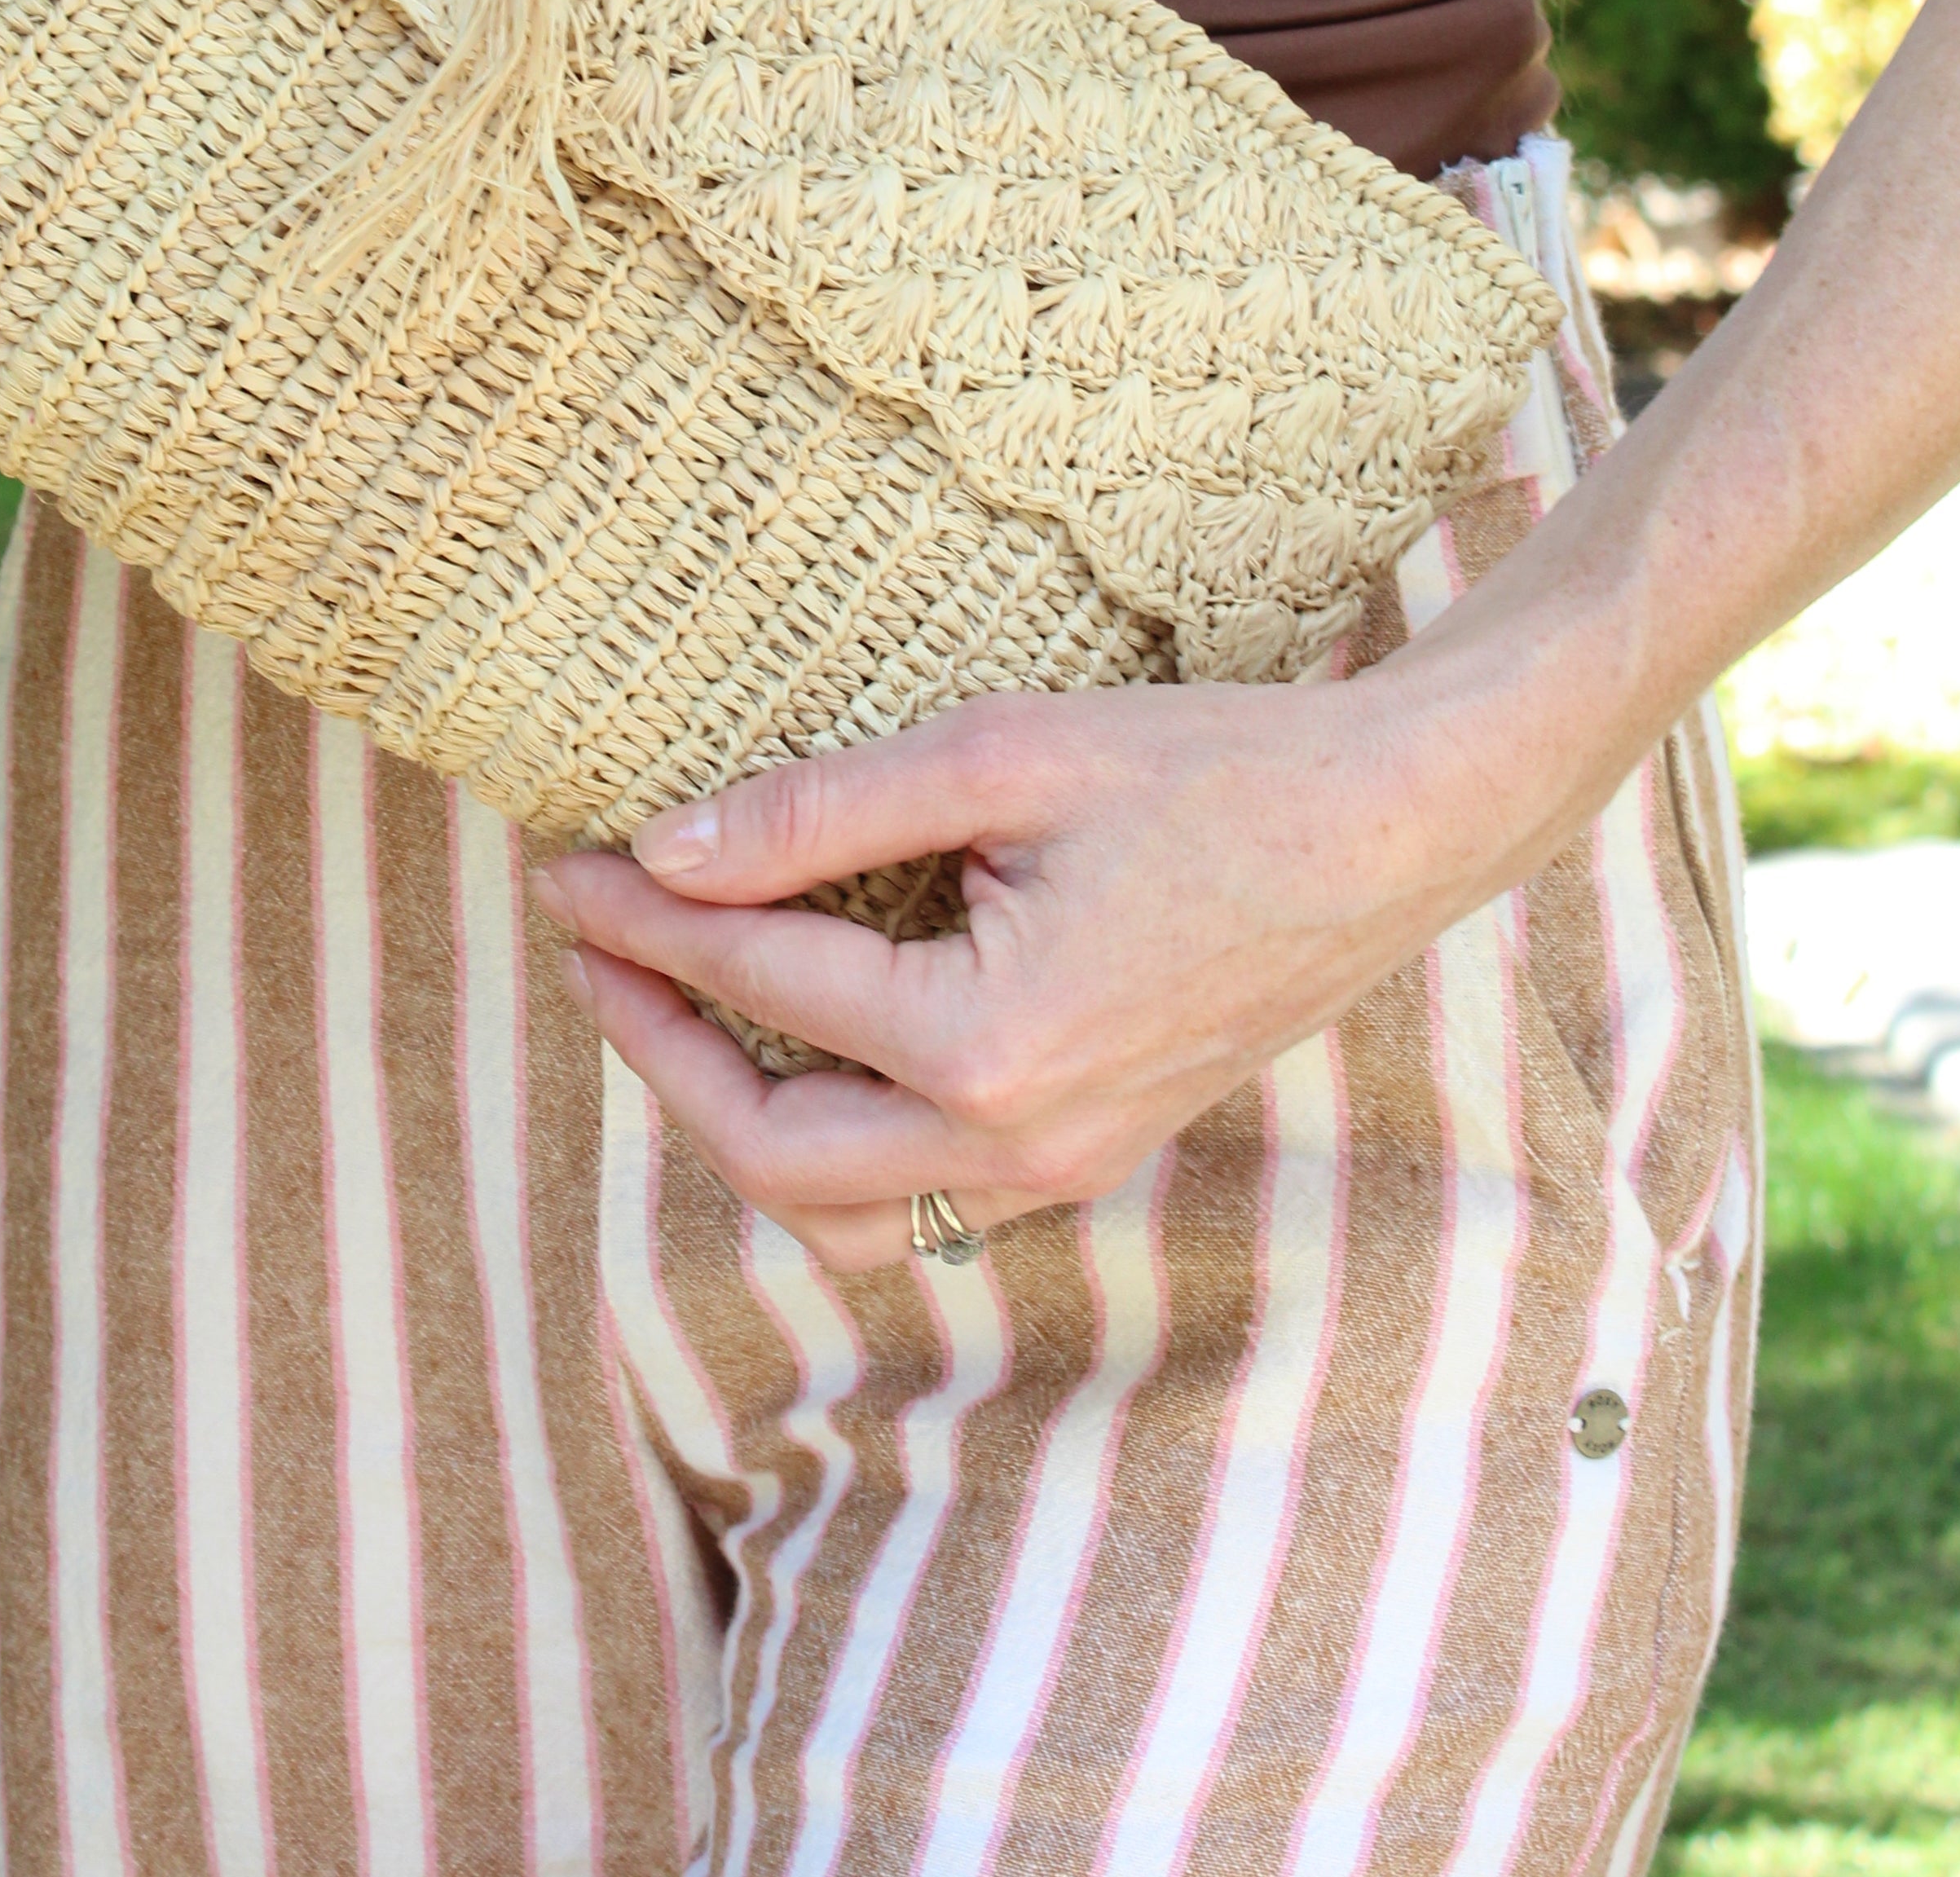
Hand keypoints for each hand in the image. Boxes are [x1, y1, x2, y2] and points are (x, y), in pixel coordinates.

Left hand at [533, 661, 1549, 1277]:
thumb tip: (665, 853)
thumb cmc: (1211, 767)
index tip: (567, 865)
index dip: (645, 920)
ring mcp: (1063, 1168)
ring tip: (670, 1000)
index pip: (763, 985)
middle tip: (588, 941)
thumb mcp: (1000, 753)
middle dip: (657, 1045)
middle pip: (769, 1150)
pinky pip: (918, 1190)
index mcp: (990, 1047)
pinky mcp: (1091, 1152)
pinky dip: (827, 1133)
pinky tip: (796, 1037)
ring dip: (733, 1116)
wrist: (1392, 828)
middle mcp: (1020, 1145)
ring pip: (838, 1205)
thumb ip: (822, 813)